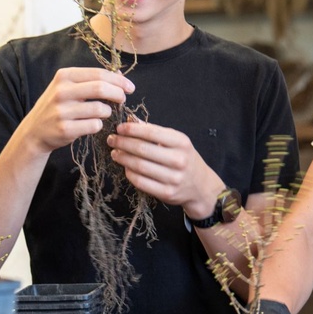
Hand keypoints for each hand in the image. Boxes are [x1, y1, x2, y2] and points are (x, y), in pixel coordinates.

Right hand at [20, 68, 133, 153]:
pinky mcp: (65, 129)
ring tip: (103, 113)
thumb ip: (91, 80)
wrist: (34, 131)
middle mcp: (61, 91)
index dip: (118, 80)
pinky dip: (99, 125)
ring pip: (99, 109)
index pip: (98, 74)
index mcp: (64, 76)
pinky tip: (92, 124)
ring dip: (107, 112)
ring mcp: (62, 111)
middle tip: (123, 99)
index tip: (129, 87)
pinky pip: (94, 125)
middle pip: (100, 88)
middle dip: (118, 94)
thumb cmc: (57, 106)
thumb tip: (120, 74)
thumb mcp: (68, 87)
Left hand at [106, 118, 221, 217]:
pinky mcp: (167, 192)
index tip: (119, 128)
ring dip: (123, 158)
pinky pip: (141, 182)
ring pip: (139, 166)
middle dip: (123, 143)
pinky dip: (129, 173)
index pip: (151, 133)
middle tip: (111, 140)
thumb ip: (154, 131)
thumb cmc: (184, 158)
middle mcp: (179, 160)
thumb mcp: (176, 141)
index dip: (131, 130)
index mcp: (181, 143)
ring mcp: (173, 178)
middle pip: (142, 149)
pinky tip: (125, 167)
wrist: (200, 185)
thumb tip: (130, 121)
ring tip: (115, 153)